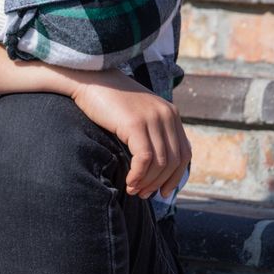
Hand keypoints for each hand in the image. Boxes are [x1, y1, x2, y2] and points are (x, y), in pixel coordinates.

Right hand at [68, 69, 191, 199]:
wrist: (89, 79)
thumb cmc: (108, 101)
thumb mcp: (137, 114)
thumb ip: (150, 132)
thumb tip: (155, 165)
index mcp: (171, 113)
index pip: (184, 153)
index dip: (176, 176)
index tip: (164, 192)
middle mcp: (166, 115)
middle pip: (174, 161)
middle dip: (160, 183)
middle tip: (144, 195)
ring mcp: (152, 118)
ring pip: (160, 163)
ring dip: (147, 182)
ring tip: (133, 190)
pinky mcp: (135, 124)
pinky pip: (144, 159)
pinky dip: (138, 175)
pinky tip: (129, 182)